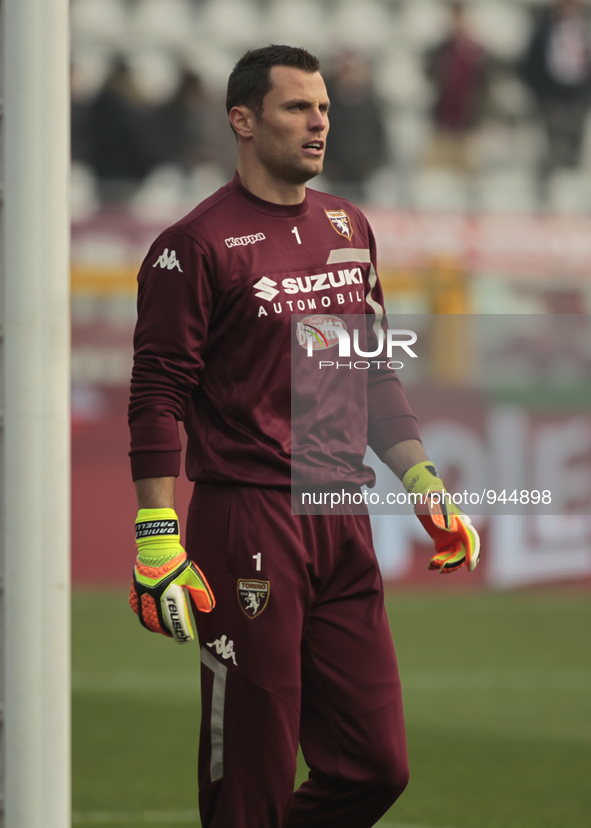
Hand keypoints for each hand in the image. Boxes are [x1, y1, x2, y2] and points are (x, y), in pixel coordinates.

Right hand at [129, 508, 214, 642]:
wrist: (157, 547)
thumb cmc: (178, 561)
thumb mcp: (193, 576)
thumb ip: (201, 593)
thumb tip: (208, 609)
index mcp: (170, 594)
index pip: (176, 620)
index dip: (181, 632)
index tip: (186, 638)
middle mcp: (155, 597)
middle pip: (160, 623)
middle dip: (168, 631)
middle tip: (175, 634)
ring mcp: (143, 594)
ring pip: (146, 619)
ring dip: (155, 626)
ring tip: (163, 629)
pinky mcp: (136, 590)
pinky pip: (137, 608)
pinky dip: (144, 616)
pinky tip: (149, 617)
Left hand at [402, 461, 480, 573]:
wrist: (426, 498)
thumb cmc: (434, 500)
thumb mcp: (437, 506)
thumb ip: (444, 516)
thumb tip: (448, 528)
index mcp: (462, 524)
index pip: (471, 541)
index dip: (473, 554)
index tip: (470, 566)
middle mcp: (460, 533)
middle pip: (463, 552)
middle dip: (455, 562)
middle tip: (443, 567)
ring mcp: (452, 539)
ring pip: (455, 556)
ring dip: (447, 564)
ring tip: (436, 566)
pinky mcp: (443, 542)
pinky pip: (445, 555)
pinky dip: (440, 561)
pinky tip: (432, 565)